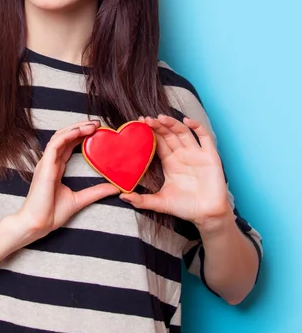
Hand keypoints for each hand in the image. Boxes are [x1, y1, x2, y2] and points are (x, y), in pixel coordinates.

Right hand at [16, 119, 118, 238]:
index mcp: (57, 168)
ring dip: (76, 128)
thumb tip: (116, 187)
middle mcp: (51, 162)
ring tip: (92, 125)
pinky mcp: (45, 166)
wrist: (38, 224)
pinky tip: (80, 131)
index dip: (82, 135)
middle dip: (81, 127)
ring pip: (60, 136)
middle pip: (65, 136)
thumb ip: (97, 192)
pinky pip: (55, 144)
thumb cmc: (52, 213)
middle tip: (98, 123)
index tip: (98, 131)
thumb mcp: (80, 200)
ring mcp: (46, 162)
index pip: (69, 145)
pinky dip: (67, 135)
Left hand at [120, 115, 230, 230]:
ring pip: (183, 132)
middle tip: (146, 119)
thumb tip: (122, 197)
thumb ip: (141, 200)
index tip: (137, 124)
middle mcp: (182, 155)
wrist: (207, 215)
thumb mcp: (160, 203)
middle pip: (168, 134)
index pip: (158, 142)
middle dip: (158, 126)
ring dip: (173, 123)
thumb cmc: (185, 208)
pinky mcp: (210, 155)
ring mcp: (196, 154)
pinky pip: (204, 136)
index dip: (149, 132)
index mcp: (169, 162)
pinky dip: (197, 126)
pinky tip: (188, 121)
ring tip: (161, 118)